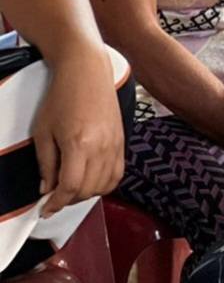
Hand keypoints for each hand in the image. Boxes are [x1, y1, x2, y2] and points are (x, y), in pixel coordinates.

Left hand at [31, 46, 123, 216]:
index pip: (70, 187)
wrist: (86, 72)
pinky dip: (104, 184)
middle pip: (88, 190)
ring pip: (105, 185)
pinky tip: (90, 180)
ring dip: (86, 194)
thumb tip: (47, 188)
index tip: (45, 209)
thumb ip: (45, 163)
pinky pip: (117, 173)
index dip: (56, 203)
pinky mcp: (122, 141)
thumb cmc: (63, 96)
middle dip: (68, 200)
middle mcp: (102, 147)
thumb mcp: (43, 131)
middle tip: (53, 198)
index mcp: (79, 143)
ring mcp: (115, 144)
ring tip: (71, 188)